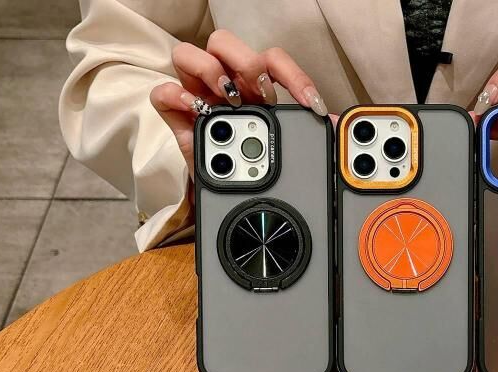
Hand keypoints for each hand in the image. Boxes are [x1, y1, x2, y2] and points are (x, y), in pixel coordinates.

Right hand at [150, 30, 326, 178]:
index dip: (293, 76)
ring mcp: (198, 98)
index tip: (310, 104)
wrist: (234, 202)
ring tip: (228, 101)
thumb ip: (311, 135)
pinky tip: (196, 110)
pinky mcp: (178, 121)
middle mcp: (225, 85)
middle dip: (245, 63)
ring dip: (210, 70)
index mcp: (254, 87)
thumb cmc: (259, 170)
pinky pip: (163, 93)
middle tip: (260, 96)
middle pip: (224, 42)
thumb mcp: (290, 151)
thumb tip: (335, 125)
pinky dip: (176, 96)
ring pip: (188, 53)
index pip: (272, 60)